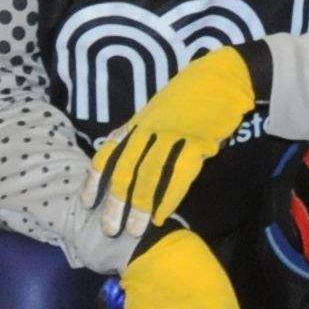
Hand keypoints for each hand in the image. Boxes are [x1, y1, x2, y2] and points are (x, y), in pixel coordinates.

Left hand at [89, 44, 270, 238]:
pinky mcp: (197, 141)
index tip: (86, 203)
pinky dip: (169, 197)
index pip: (107, 153)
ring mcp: (172, 134)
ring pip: (149, 175)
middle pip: (124, 170)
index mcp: (137, 124)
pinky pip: (179, 174)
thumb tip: (121, 158)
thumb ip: (139, 134)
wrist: (222, 77)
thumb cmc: (189, 97)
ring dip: (140, 207)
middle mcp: (148, 129)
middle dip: (115, 202)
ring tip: (136, 231)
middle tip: (109, 229)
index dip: (94, 180)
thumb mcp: (156, 112)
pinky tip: (163, 215)